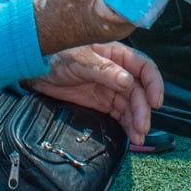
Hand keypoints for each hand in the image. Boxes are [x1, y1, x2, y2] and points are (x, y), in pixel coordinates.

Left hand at [28, 42, 164, 145]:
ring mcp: (110, 88)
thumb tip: (128, 82)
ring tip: (138, 136)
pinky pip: (119, 114)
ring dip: (137, 120)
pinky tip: (131, 135)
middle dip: (143, 110)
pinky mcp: (101, 103)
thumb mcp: (80, 61)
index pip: (144, 67)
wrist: (34, 70)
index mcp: (116, 55)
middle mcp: (117, 71)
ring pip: (131, 105)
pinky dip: (127, 125)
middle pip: (139, 91)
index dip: (154, 84)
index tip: (155, 102)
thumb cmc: (56, 55)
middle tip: (142, 127)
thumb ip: (104, 71)